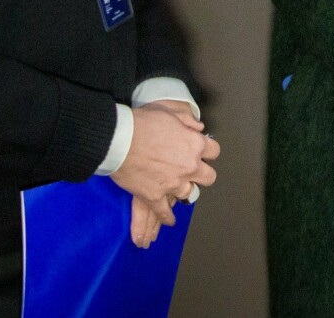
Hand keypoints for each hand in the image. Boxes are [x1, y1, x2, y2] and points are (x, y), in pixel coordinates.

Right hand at [111, 103, 219, 244]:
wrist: (119, 139)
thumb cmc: (143, 122)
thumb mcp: (169, 112)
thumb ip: (187, 120)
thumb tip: (198, 127)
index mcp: (195, 144)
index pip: (214, 152)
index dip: (207, 151)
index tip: (201, 152)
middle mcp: (189, 166)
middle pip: (208, 177)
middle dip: (201, 174)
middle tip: (192, 171)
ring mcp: (173, 183)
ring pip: (189, 194)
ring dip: (183, 189)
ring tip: (177, 188)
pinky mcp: (155, 196)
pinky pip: (164, 212)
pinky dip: (167, 217)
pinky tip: (170, 220)